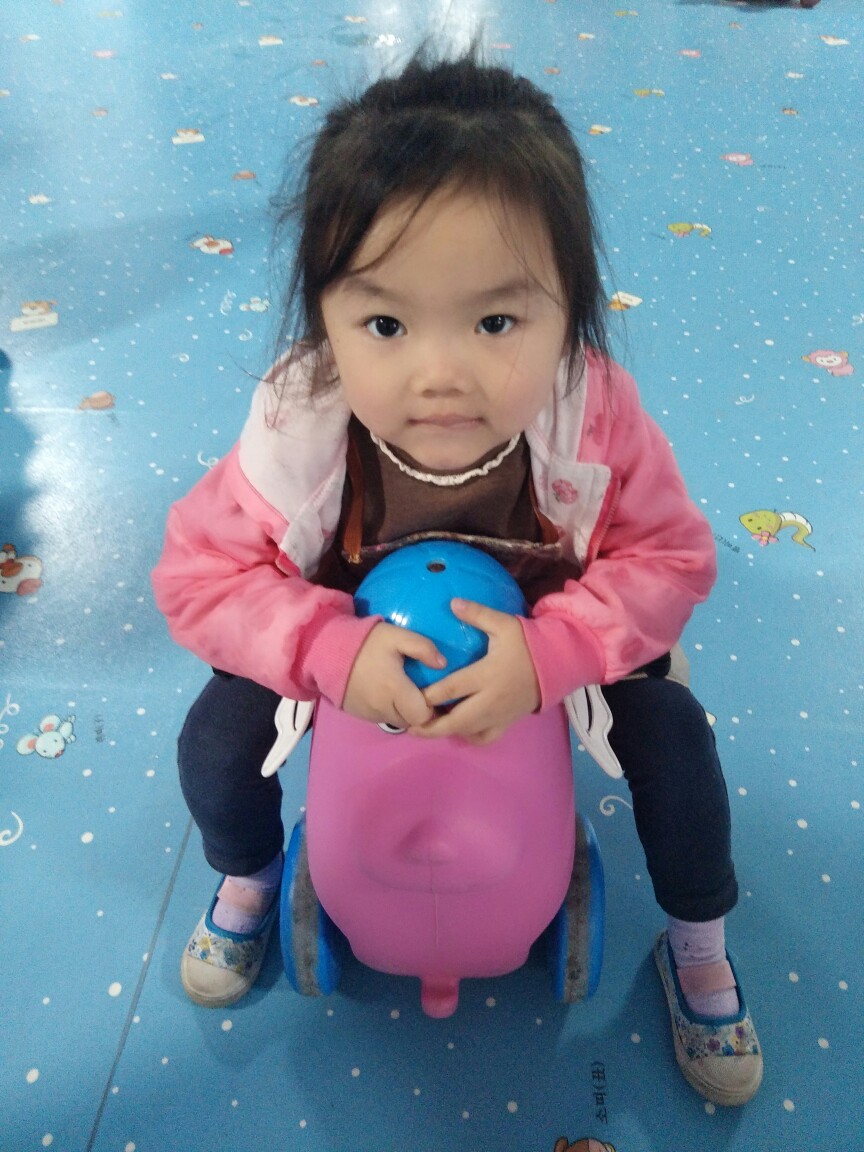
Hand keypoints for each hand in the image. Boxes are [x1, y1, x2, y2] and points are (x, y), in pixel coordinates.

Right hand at [343, 622, 444, 728]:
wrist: (327, 650)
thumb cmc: (365, 642)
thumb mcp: (396, 636)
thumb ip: (422, 647)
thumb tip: (443, 664)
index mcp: (395, 690)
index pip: (423, 715)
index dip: (432, 707)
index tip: (432, 692)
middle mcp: (383, 708)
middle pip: (412, 722)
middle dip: (419, 710)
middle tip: (420, 691)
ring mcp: (370, 714)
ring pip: (398, 722)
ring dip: (404, 711)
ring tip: (405, 691)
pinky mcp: (359, 715)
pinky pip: (382, 718)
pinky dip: (389, 710)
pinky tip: (388, 693)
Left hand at [409, 599, 540, 744]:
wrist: (558, 664)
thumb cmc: (528, 643)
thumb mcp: (503, 624)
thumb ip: (477, 614)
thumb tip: (451, 602)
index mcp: (486, 675)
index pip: (451, 689)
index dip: (428, 696)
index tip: (411, 695)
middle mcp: (490, 699)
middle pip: (455, 721)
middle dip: (431, 726)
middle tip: (410, 726)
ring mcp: (499, 714)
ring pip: (468, 732)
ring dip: (447, 733)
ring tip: (428, 729)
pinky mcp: (508, 722)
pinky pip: (485, 738)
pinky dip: (469, 738)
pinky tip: (458, 731)